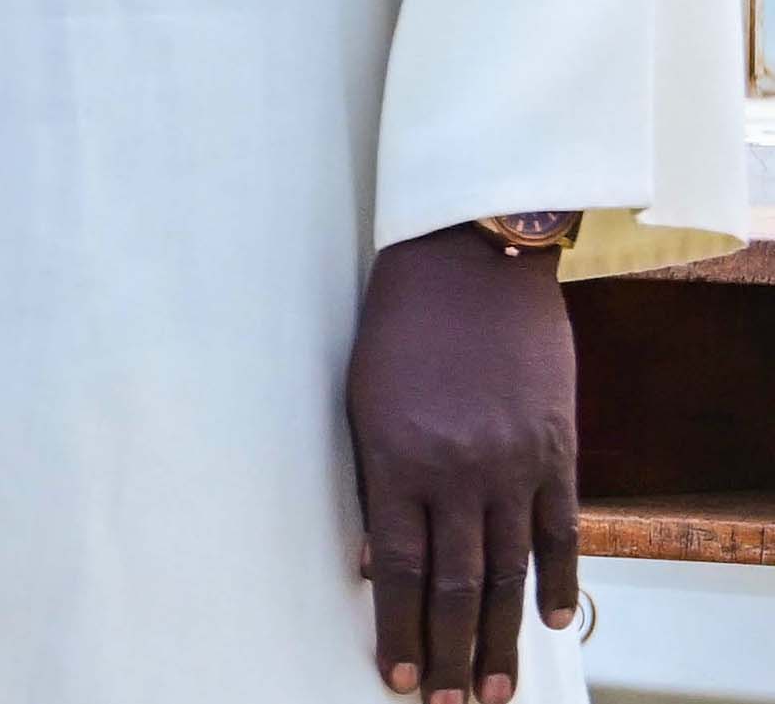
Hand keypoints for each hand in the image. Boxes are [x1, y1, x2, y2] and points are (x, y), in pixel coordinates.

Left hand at [347, 223, 577, 700]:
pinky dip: (558, 580)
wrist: (469, 261)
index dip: (398, 628)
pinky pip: (561, 530)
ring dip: (499, 637)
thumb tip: (371, 559)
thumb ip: (372, 480)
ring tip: (493, 689)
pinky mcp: (555, 449)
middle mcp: (458, 469)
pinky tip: (548, 620)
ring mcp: (513, 462)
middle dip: (450, 651)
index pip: (397, 568)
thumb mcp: (361, 399)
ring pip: (508, 571)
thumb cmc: (397, 326)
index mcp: (396, 456)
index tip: (396, 674)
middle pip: (455, 584)